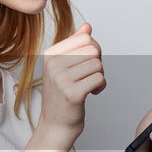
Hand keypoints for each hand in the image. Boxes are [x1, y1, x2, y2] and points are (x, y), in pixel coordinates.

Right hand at [36, 22, 105, 147]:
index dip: (93, 50)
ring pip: (98, 65)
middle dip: (97, 63)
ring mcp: (61, 79)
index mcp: (50, 54)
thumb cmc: (62, 95)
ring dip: (99, 76)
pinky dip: (100, 86)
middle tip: (89, 76)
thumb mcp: (64, 66)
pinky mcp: (72, 94)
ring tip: (89, 85)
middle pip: (93, 50)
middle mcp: (53, 65)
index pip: (85, 38)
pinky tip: (92, 93)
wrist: (55, 125)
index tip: (87, 63)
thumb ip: (75, 45)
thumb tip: (87, 26)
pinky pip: (99, 79)